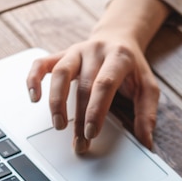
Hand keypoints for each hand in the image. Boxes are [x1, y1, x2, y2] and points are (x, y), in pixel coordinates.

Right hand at [27, 0, 169, 152]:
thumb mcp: (148, 87)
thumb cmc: (132, 68)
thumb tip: (146, 143)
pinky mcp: (61, 54)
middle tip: (79, 142)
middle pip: (83, 86)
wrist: (118, 37)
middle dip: (79, 117)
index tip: (91, 133)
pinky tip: (34, 98)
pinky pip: (42, 64)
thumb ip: (147, 114)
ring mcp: (75, 51)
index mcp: (119, 57)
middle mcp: (95, 51)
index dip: (96, 110)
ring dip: (57, 101)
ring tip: (58, 125)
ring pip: (60, 74)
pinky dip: (34, 79)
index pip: (104, 84)